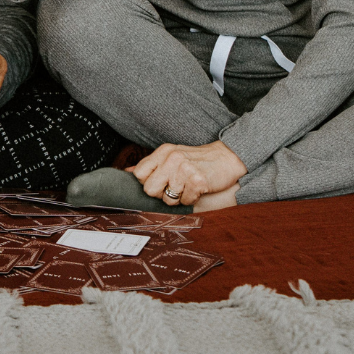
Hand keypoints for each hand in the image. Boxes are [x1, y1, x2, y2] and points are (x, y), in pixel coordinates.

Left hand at [131, 141, 245, 207]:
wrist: (226, 158)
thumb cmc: (197, 160)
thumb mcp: (171, 155)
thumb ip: (151, 165)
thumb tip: (127, 172)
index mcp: (163, 151)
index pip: (139, 173)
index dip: (148, 182)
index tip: (161, 181)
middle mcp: (172, 158)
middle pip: (150, 189)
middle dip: (161, 194)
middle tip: (175, 187)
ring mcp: (185, 169)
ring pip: (168, 199)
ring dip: (178, 198)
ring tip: (188, 186)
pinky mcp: (198, 181)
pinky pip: (185, 202)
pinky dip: (191, 199)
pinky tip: (197, 188)